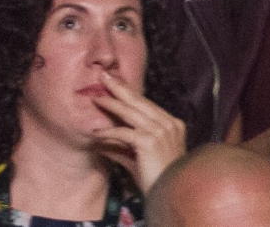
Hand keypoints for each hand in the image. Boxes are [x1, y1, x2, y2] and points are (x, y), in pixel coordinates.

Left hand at [91, 72, 186, 193]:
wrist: (170, 194)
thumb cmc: (158, 179)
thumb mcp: (139, 159)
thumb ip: (121, 147)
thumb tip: (100, 140)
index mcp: (173, 124)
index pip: (147, 104)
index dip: (130, 94)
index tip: (116, 84)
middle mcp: (169, 124)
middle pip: (140, 101)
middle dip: (120, 88)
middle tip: (104, 76)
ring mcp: (161, 131)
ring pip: (131, 113)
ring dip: (111, 104)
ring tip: (96, 98)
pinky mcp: (150, 142)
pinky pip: (124, 133)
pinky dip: (109, 132)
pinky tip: (96, 132)